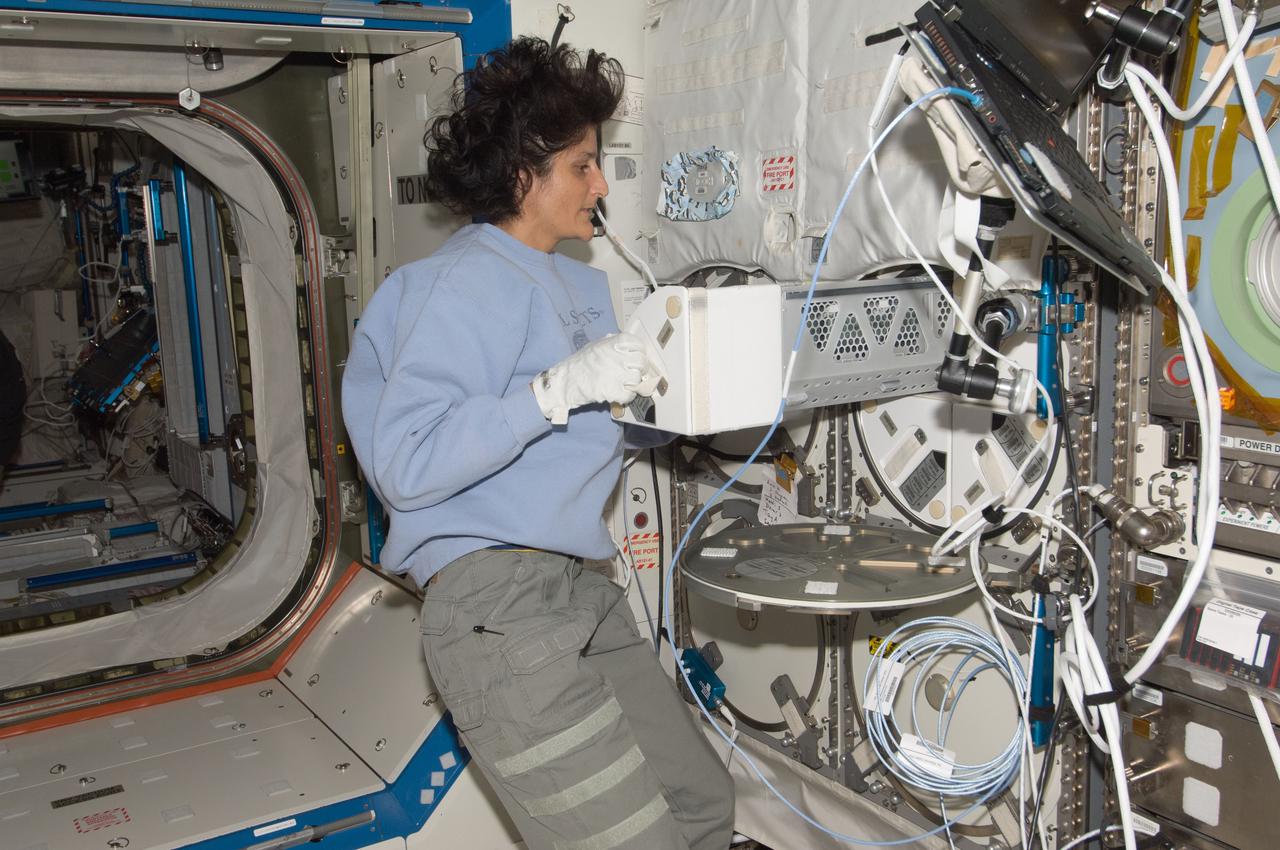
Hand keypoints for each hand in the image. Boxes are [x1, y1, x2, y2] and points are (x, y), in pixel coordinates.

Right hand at [532, 332, 660, 424]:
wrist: (565, 380)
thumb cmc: (580, 363)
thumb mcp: (596, 346)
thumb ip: (612, 344)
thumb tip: (629, 346)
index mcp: (614, 342)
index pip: (638, 345)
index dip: (639, 353)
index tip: (635, 358)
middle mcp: (617, 356)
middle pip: (641, 362)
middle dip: (638, 369)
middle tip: (632, 374)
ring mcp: (616, 374)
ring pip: (637, 379)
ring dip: (633, 384)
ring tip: (624, 384)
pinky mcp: (612, 390)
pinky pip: (629, 394)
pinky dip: (627, 396)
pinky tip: (620, 394)